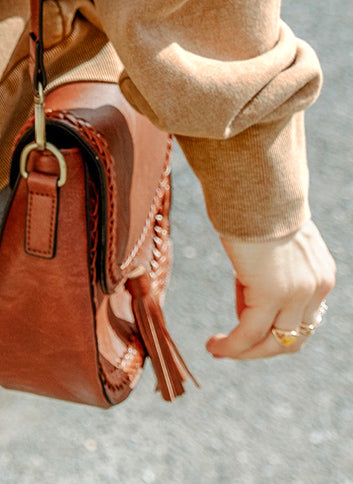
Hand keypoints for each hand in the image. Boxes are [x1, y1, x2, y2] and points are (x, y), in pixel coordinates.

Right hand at [207, 218, 335, 360]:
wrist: (256, 184)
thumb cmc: (258, 204)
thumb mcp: (272, 245)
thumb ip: (269, 273)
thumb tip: (247, 298)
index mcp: (320, 273)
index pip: (302, 318)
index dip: (275, 329)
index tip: (246, 330)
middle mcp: (317, 287)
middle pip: (294, 338)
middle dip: (261, 347)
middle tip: (234, 348)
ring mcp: (298, 292)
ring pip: (274, 341)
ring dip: (246, 351)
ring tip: (220, 349)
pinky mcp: (273, 292)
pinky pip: (249, 332)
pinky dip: (232, 346)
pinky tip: (214, 346)